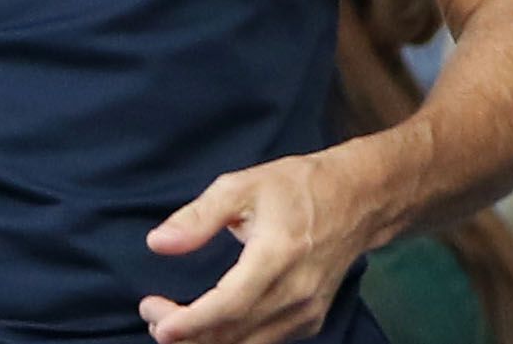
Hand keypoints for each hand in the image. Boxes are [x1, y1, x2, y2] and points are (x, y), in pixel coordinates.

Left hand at [144, 147, 381, 343]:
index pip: (229, 304)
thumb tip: (157, 243)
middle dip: (184, 333)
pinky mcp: (310, 321)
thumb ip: (199, 217)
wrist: (359, 199)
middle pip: (231, 333)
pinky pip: (262, 342)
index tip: (158, 321)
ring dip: (203, 341)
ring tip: (173, 321)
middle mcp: (295, 291)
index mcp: (278, 254)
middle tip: (153, 312)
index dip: (190, 321)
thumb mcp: (244, 185)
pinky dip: (230, 340)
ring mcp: (306, 311)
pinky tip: (209, 324)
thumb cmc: (298, 187)